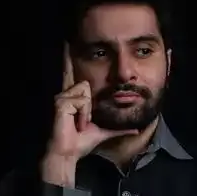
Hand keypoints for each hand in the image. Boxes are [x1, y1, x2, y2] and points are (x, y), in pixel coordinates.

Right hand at [44, 43, 138, 162]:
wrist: (68, 153)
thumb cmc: (81, 143)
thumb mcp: (104, 132)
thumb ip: (119, 128)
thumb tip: (136, 129)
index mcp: (73, 97)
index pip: (72, 74)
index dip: (68, 58)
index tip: (66, 42)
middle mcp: (65, 93)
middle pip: (88, 84)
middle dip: (91, 106)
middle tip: (84, 122)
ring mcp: (62, 96)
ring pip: (86, 91)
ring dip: (88, 111)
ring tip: (80, 123)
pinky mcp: (60, 102)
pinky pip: (83, 101)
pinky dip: (84, 114)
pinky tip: (77, 123)